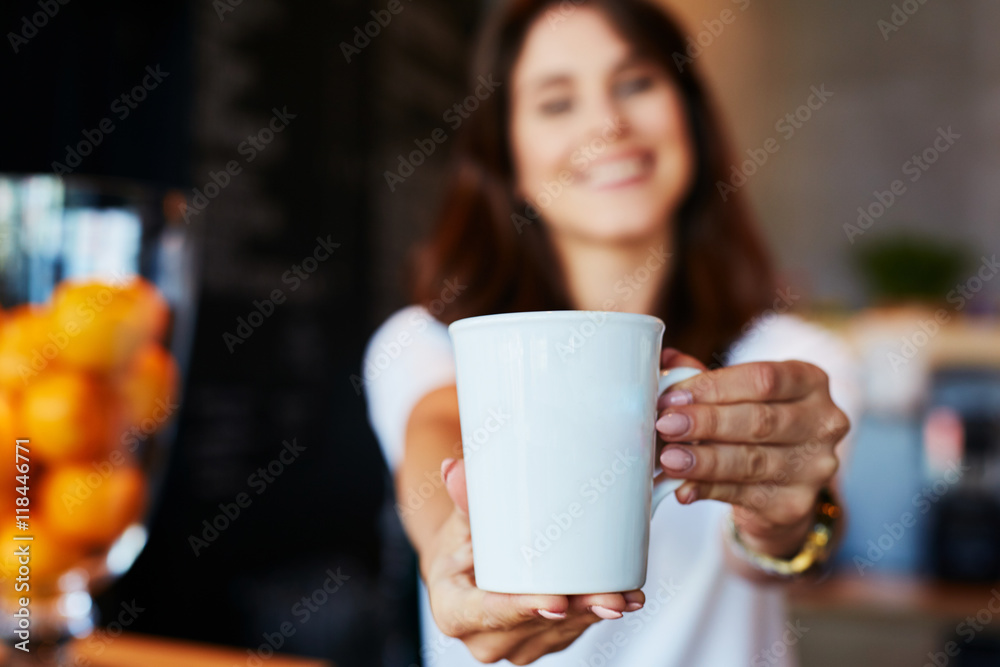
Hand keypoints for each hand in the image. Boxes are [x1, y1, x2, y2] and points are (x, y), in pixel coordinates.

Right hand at [421, 458, 644, 664]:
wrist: (463, 570)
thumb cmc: (459, 545)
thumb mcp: (458, 522)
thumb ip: (463, 500)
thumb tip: (454, 469)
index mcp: (453, 611)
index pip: (487, 614)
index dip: (522, 610)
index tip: (556, 601)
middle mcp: (483, 638)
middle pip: (533, 627)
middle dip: (575, 613)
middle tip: (610, 596)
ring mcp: (514, 644)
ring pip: (558, 632)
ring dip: (593, 615)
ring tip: (625, 595)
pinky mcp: (539, 642)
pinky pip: (570, 632)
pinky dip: (595, 616)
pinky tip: (625, 600)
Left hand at [655, 349, 849, 557]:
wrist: (779, 484)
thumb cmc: (754, 424)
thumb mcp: (739, 394)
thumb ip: (706, 379)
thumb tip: (667, 360)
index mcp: (810, 381)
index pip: (763, 379)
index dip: (714, 387)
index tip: (674, 396)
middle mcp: (823, 423)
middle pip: (759, 421)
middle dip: (706, 422)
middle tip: (666, 425)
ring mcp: (814, 467)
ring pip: (751, 461)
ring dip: (703, 460)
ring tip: (669, 458)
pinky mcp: (795, 503)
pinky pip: (743, 495)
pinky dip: (707, 490)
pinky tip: (683, 487)